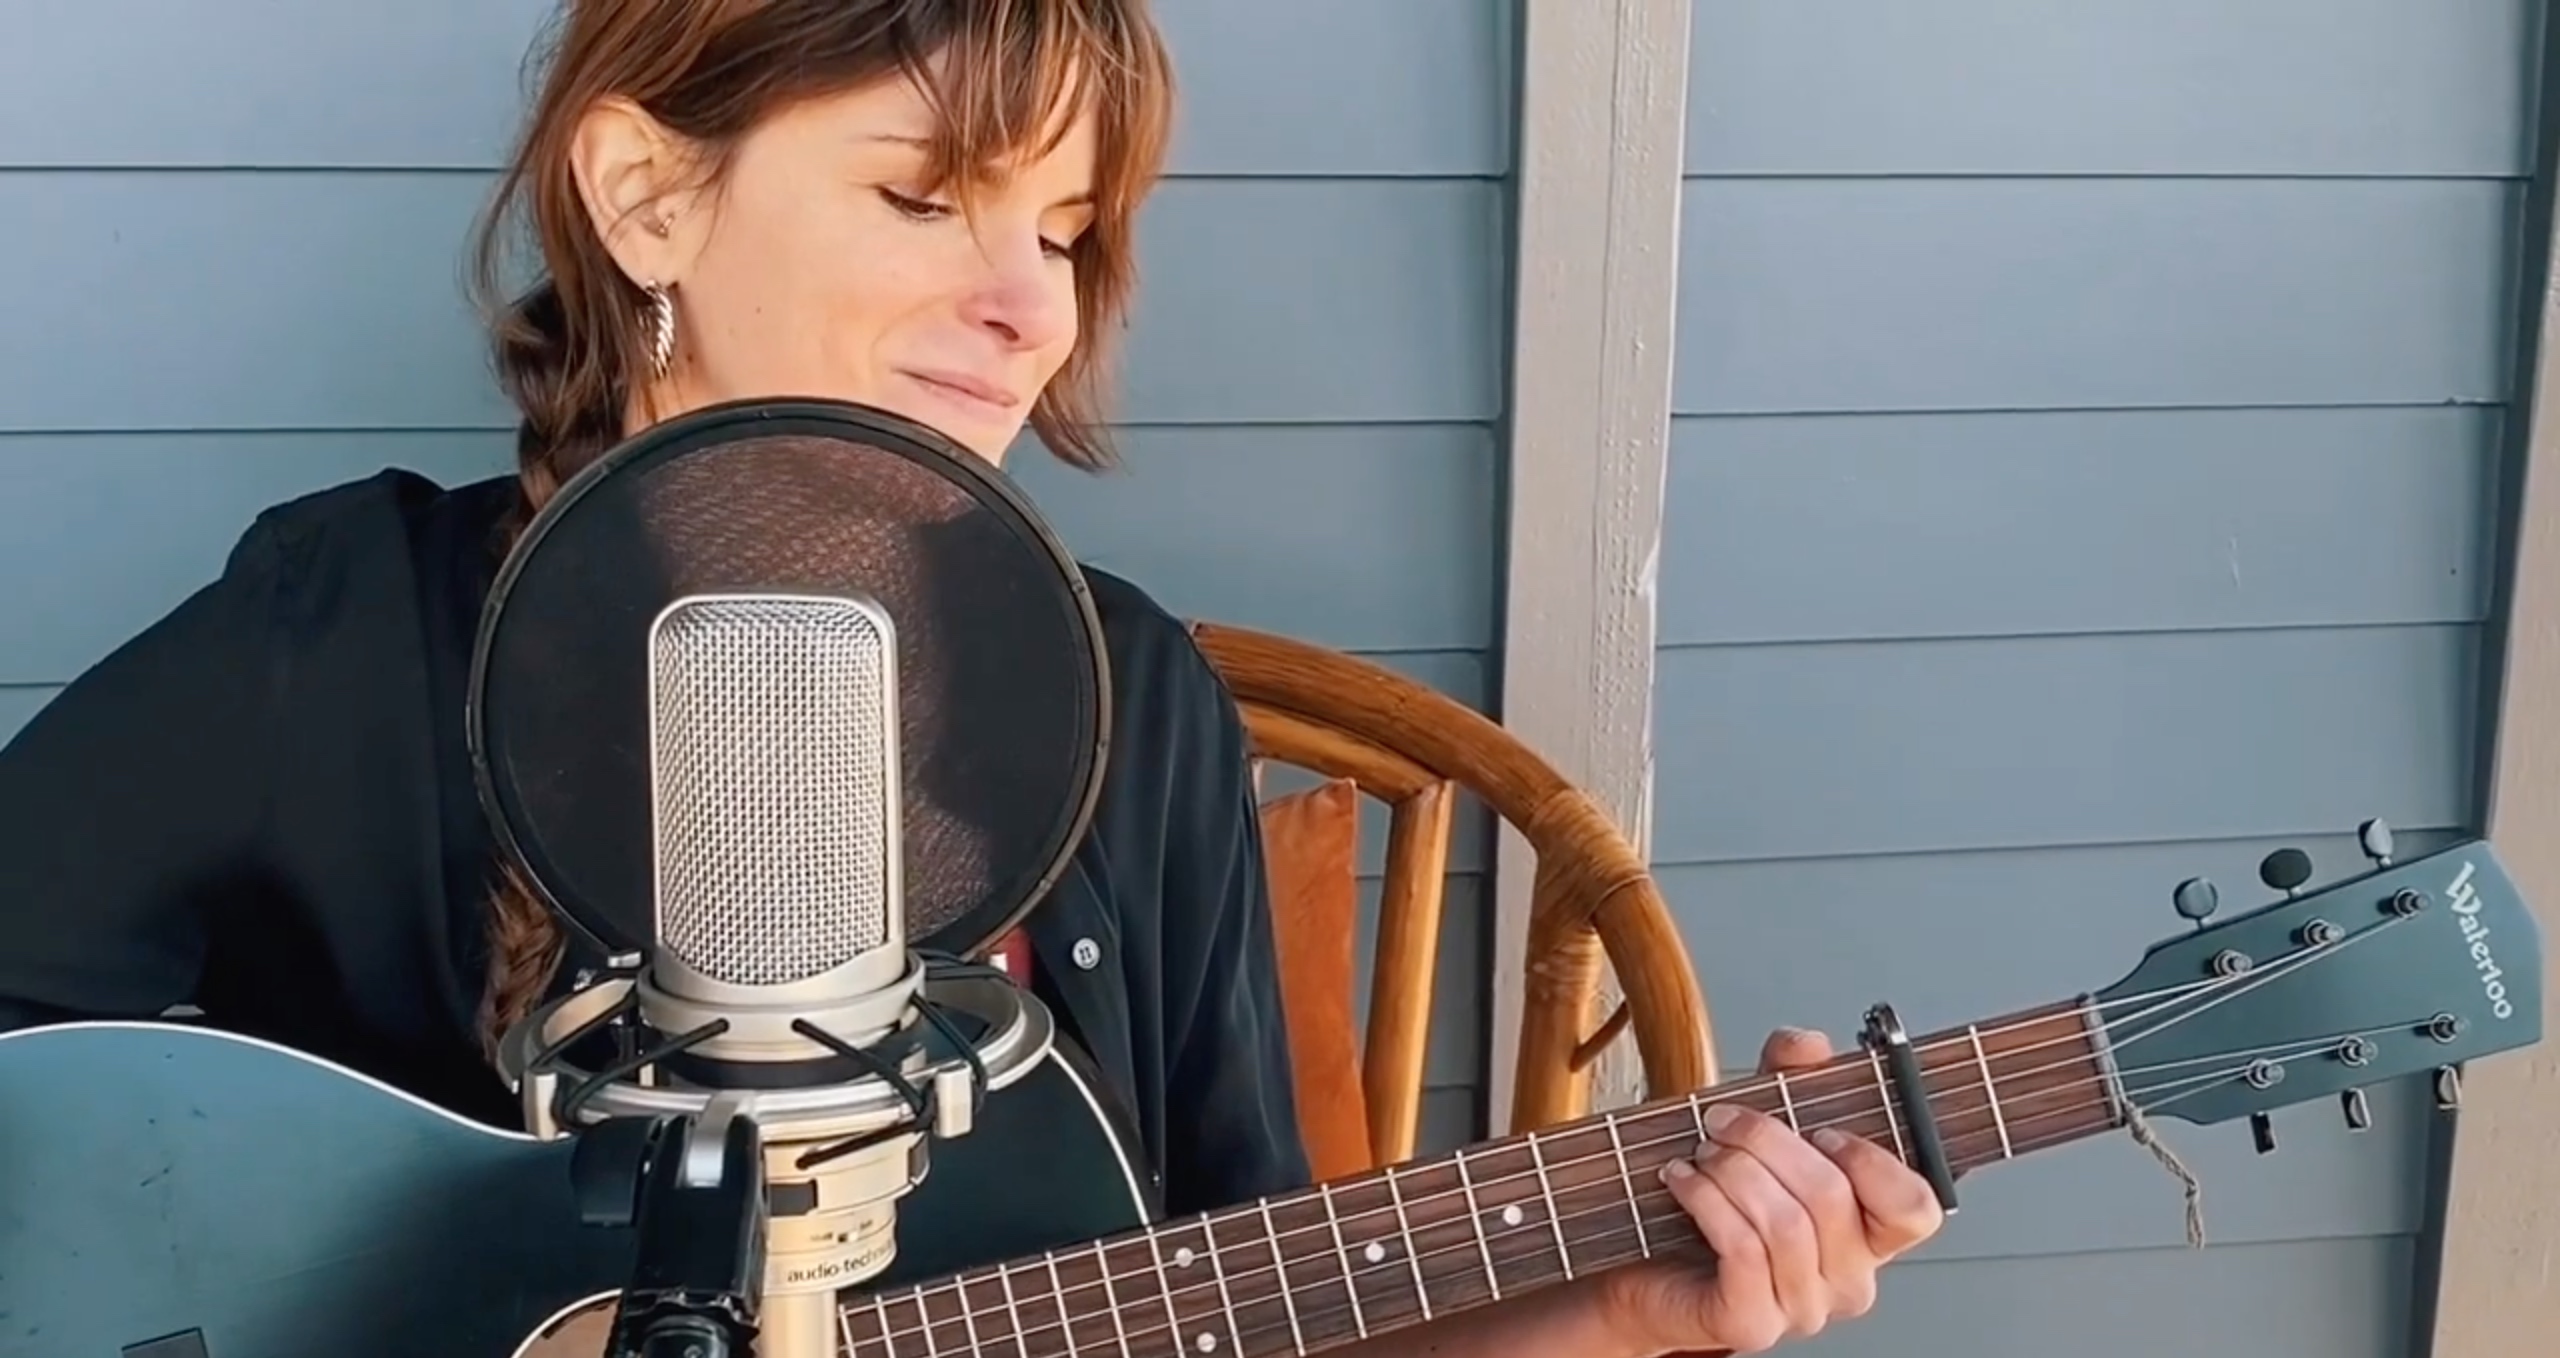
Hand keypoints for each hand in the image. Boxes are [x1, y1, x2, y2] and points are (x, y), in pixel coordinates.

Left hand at [1597, 1028, 1945, 1354]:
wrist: (1650, 1268)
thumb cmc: (1720, 1200)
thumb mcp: (1761, 1122)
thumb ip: (1789, 1076)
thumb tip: (1808, 1045)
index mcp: (1870, 1234)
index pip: (1916, 1208)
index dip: (1873, 1163)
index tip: (1824, 1129)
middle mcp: (1847, 1279)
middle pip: (1831, 1198)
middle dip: (1768, 1141)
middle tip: (1724, 1118)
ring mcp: (1802, 1308)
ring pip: (1783, 1223)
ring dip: (1732, 1170)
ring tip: (1702, 1150)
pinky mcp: (1750, 1324)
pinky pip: (1742, 1251)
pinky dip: (1707, 1201)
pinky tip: (1682, 1179)